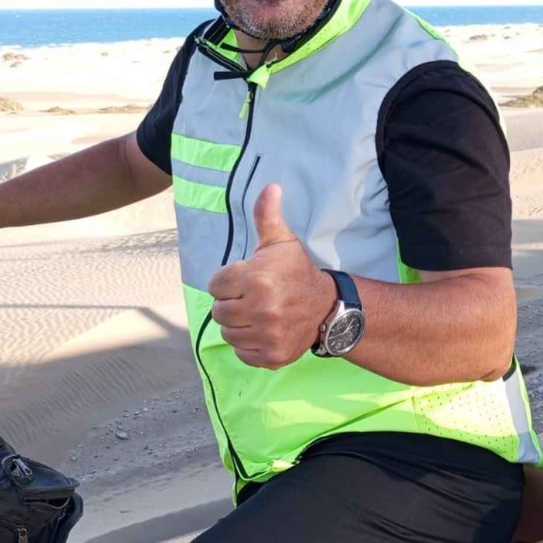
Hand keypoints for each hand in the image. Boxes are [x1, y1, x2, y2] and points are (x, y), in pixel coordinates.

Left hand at [207, 184, 336, 369]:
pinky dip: (248, 345)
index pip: (215, 285)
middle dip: (231, 303)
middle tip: (251, 298)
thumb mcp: (282, 242)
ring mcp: (266, 335)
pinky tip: (262, 331)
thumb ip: (268, 215)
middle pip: (219, 311)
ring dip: (238, 325)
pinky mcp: (271, 356)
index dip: (228, 281)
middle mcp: (261, 309)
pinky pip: (241, 353)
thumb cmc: (297, 271)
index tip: (246, 280)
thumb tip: (270, 186)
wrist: (326, 307)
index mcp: (257, 279)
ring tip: (257, 314)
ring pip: (228, 333)